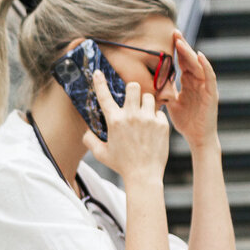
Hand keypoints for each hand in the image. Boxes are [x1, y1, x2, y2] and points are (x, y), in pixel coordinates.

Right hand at [86, 68, 168, 183]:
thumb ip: (90, 140)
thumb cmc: (122, 165)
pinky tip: (153, 130)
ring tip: (144, 116)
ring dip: (145, 104)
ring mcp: (148, 119)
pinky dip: (157, 119)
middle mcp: (131, 116)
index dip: (99, 82)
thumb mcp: (101, 154)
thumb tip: (87, 132)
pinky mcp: (162, 125)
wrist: (143, 176)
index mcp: (114, 121)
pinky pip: (160, 112)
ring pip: (149, 97)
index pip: (104, 96)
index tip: (98, 73)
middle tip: (133, 100)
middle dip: (132, 90)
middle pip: (133, 86)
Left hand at [160, 32, 219, 149]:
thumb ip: (165, 91)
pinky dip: (206, 66)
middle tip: (175, 32)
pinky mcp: (212, 94)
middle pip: (191, 60)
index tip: (168, 38)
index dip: (176, 51)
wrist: (198, 138)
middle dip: (183, 46)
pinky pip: (210, 77)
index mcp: (189, 83)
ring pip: (199, 65)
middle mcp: (198, 82)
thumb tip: (150, 83)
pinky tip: (199, 56)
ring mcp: (206, 87)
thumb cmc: (185, 122)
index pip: (182, 62)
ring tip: (182, 42)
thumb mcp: (172, 103)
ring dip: (190, 53)